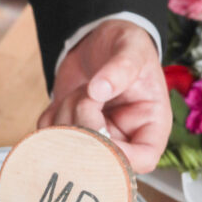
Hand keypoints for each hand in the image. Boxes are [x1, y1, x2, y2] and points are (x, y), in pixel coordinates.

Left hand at [38, 19, 170, 173]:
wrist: (99, 41)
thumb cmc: (126, 46)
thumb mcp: (131, 50)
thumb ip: (120, 68)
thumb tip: (99, 89)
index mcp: (150, 125)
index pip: (142, 159)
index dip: (119, 153)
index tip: (100, 127)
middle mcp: (124, 138)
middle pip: (100, 157)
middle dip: (85, 126)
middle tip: (86, 96)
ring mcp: (95, 137)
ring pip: (71, 147)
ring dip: (67, 115)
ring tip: (82, 91)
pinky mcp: (71, 131)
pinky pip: (50, 138)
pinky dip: (51, 117)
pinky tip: (66, 98)